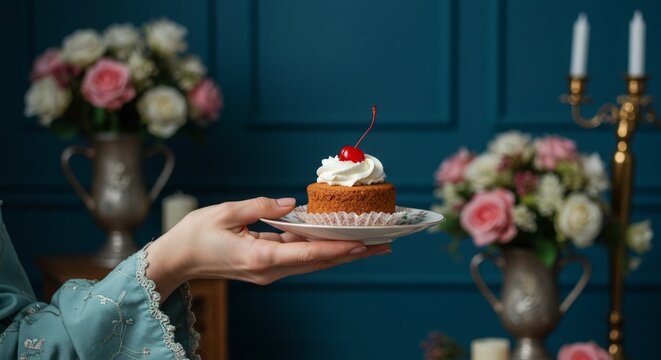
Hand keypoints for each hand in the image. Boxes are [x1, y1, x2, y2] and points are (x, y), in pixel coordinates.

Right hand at [146, 197, 390, 300]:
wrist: (178, 260)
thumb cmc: (196, 235)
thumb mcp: (226, 212)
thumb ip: (261, 207)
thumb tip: (292, 203)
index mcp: (260, 257)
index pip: (307, 253)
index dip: (337, 247)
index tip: (363, 243)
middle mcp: (269, 270)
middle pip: (319, 261)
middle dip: (352, 253)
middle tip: (383, 246)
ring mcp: (268, 272)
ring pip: (313, 262)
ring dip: (342, 253)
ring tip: (370, 246)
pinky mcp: (266, 267)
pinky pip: (299, 258)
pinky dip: (321, 250)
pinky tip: (337, 241)